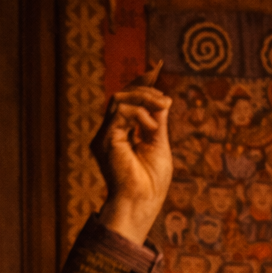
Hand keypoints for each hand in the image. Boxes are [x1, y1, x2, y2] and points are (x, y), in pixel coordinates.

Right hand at [92, 64, 172, 245]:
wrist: (142, 204)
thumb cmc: (151, 184)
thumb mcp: (159, 145)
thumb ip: (157, 122)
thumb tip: (163, 100)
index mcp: (121, 135)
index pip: (128, 101)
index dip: (140, 84)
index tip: (156, 68)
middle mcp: (109, 133)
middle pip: (122, 96)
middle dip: (145, 90)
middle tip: (166, 100)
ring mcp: (105, 137)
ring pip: (119, 99)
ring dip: (143, 98)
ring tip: (162, 107)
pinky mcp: (105, 140)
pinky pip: (120, 112)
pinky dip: (139, 114)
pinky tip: (152, 127)